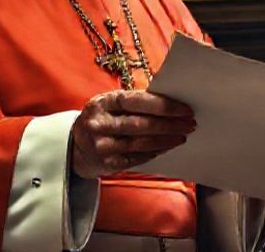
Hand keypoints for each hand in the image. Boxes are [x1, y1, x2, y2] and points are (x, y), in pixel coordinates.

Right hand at [70, 90, 195, 178]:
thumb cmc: (101, 120)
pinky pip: (137, 158)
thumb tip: (170, 102)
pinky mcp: (107, 164)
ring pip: (142, 143)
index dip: (163, 105)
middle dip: (170, 124)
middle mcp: (99, 124)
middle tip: (190, 123)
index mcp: (102, 103)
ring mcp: (102, 146)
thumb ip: (133, 103)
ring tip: (183, 136)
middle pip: (141, 124)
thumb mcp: (108, 106)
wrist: (74, 147)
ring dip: (167, 140)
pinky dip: (155, 152)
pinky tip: (167, 147)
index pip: (136, 101)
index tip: (184, 108)